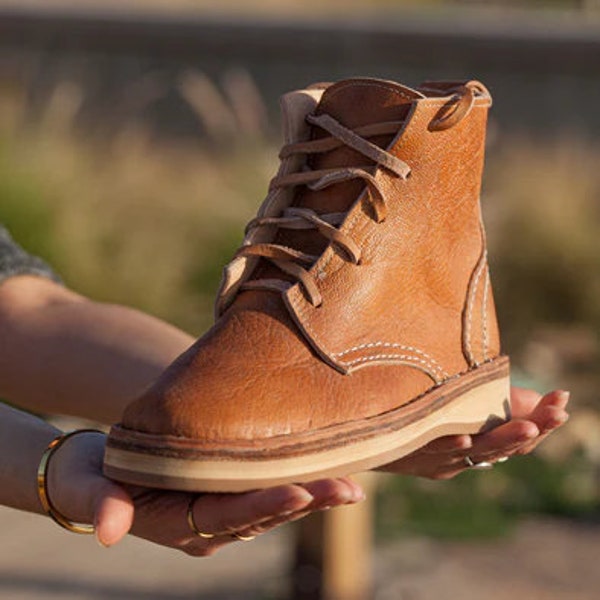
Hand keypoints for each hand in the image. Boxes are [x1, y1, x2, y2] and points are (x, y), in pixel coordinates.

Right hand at [48, 432, 364, 554]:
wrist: (100, 469)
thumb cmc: (90, 475)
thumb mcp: (88, 486)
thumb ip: (99, 504)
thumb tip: (109, 531)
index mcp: (179, 526)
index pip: (228, 518)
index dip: (264, 507)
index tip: (300, 493)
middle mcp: (208, 526)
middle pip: (263, 515)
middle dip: (306, 502)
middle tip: (350, 490)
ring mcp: (221, 511)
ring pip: (273, 505)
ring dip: (312, 495)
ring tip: (352, 485)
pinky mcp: (229, 492)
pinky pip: (268, 489)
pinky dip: (298, 480)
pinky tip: (329, 467)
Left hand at [379, 387, 569, 479]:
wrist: (366, 436)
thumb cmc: (420, 419)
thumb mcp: (460, 408)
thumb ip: (495, 401)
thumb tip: (537, 394)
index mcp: (475, 443)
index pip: (518, 438)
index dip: (543, 421)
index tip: (562, 399)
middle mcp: (461, 454)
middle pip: (503, 445)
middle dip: (533, 429)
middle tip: (557, 415)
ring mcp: (438, 456)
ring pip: (475, 450)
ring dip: (502, 439)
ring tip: (528, 428)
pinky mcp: (412, 452)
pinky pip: (432, 450)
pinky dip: (450, 446)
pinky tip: (463, 439)